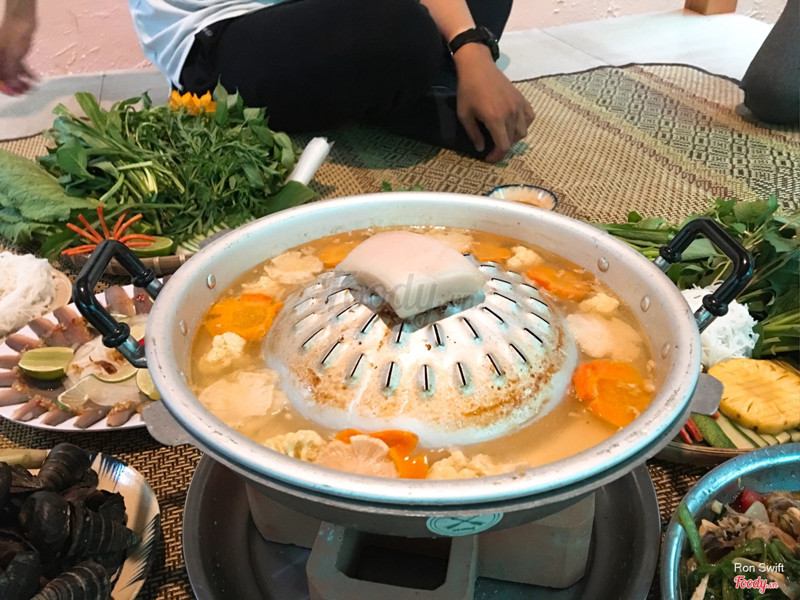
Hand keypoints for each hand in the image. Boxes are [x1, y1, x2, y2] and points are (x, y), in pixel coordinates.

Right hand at [0, 7, 37, 94]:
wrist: (21, 22)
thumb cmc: (14, 37)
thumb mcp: (12, 56)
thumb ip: (10, 72)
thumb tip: (11, 86)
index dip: (6, 88)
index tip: (16, 94)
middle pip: (6, 77)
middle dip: (16, 86)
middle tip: (27, 93)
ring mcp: (7, 57)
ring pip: (13, 73)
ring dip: (22, 81)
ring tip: (33, 88)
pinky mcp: (16, 55)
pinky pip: (20, 67)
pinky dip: (27, 74)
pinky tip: (36, 80)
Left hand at [453, 43, 533, 162]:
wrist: (477, 66)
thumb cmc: (467, 90)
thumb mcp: (464, 115)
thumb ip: (474, 134)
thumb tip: (482, 148)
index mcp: (495, 118)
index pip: (503, 146)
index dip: (497, 156)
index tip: (489, 158)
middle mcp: (510, 113)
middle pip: (513, 140)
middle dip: (502, 148)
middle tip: (492, 147)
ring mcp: (518, 105)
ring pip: (523, 131)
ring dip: (513, 138)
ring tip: (502, 136)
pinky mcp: (522, 98)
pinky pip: (530, 117)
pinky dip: (524, 124)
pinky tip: (514, 124)